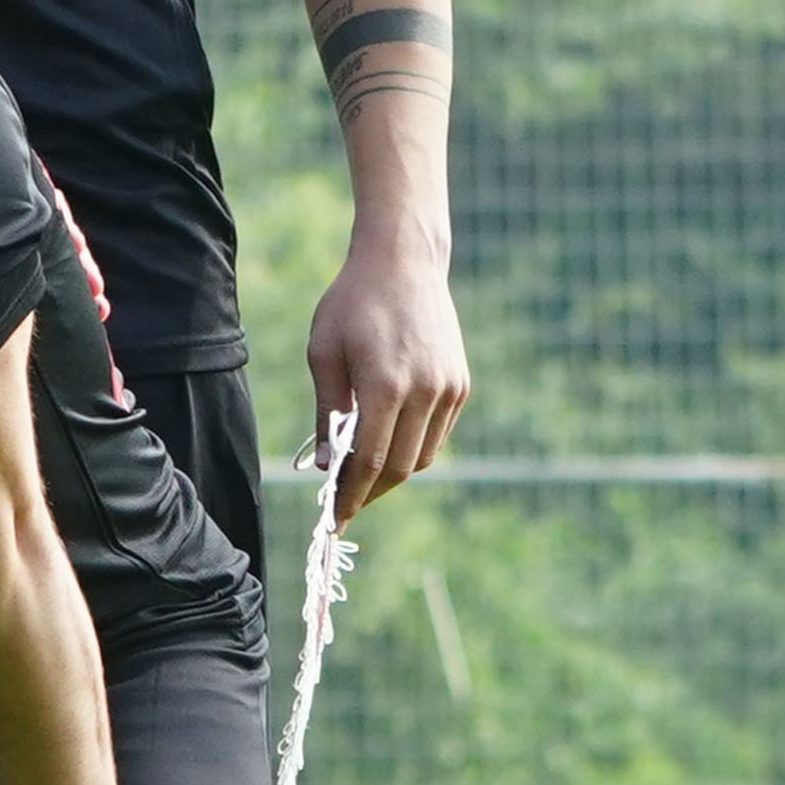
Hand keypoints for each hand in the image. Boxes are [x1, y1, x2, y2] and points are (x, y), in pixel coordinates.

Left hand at [305, 247, 470, 513]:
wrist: (404, 265)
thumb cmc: (352, 305)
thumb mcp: (323, 355)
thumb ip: (327, 413)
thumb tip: (325, 466)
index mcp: (386, 386)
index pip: (371, 461)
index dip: (351, 496)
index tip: (334, 519)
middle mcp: (426, 392)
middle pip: (401, 467)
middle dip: (370, 491)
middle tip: (343, 502)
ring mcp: (449, 390)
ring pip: (424, 456)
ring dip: (394, 474)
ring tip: (361, 477)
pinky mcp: (461, 385)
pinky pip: (437, 435)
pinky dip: (413, 449)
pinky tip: (388, 446)